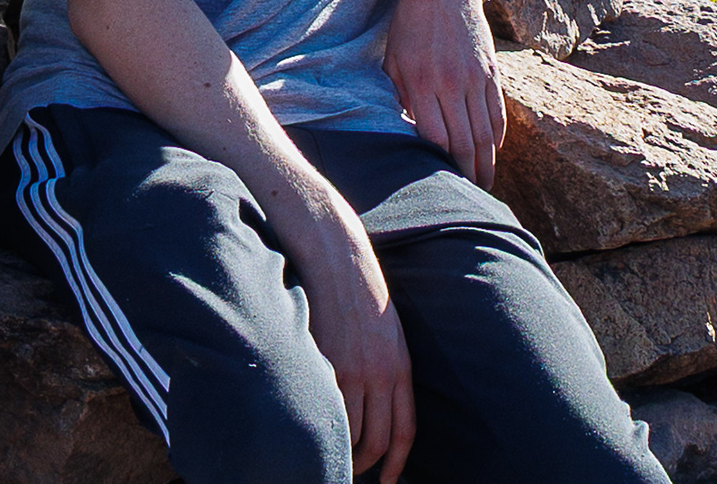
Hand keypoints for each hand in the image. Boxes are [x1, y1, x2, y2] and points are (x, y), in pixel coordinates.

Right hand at [276, 196, 414, 480]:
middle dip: (362, 466)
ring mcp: (353, 369)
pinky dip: (322, 428)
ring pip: (350, 432)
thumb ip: (384, 367)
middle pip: (376, 440)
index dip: (396, 465)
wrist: (336, 256)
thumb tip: (374, 404)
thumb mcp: (385, 331)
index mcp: (401, 366)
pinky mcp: (327, 361)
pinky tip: (312, 429)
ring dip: (339, 452)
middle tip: (348, 472)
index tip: (386, 483)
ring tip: (328, 456)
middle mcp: (382, 373)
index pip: (404, 431)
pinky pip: (328, 410)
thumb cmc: (357, 290)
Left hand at [386, 0, 507, 188]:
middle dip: (466, 173)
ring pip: (484, 133)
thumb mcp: (393, 59)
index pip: (435, 138)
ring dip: (485, 163)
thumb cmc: (409, 24)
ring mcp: (475, 78)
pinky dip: (496, 136)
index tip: (439, 182)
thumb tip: (405, 132)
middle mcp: (451, 84)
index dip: (439, 165)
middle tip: (468, 195)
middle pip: (464, 143)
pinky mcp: (491, 71)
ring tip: (483, 183)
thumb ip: (399, 96)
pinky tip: (491, 151)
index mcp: (421, 83)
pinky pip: (497, 113)